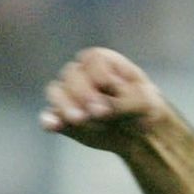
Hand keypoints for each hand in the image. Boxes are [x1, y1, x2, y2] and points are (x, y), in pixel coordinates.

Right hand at [39, 48, 173, 152]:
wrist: (141, 133)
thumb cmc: (144, 109)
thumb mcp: (144, 103)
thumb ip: (124, 102)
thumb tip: (99, 111)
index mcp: (104, 63)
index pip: (92, 60)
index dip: (100, 75)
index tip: (113, 89)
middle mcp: (82, 75)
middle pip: (72, 75)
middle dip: (84, 93)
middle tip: (101, 112)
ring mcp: (70, 96)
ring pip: (56, 92)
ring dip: (65, 105)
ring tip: (79, 119)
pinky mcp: (64, 117)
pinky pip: (50, 116)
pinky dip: (49, 120)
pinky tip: (52, 126)